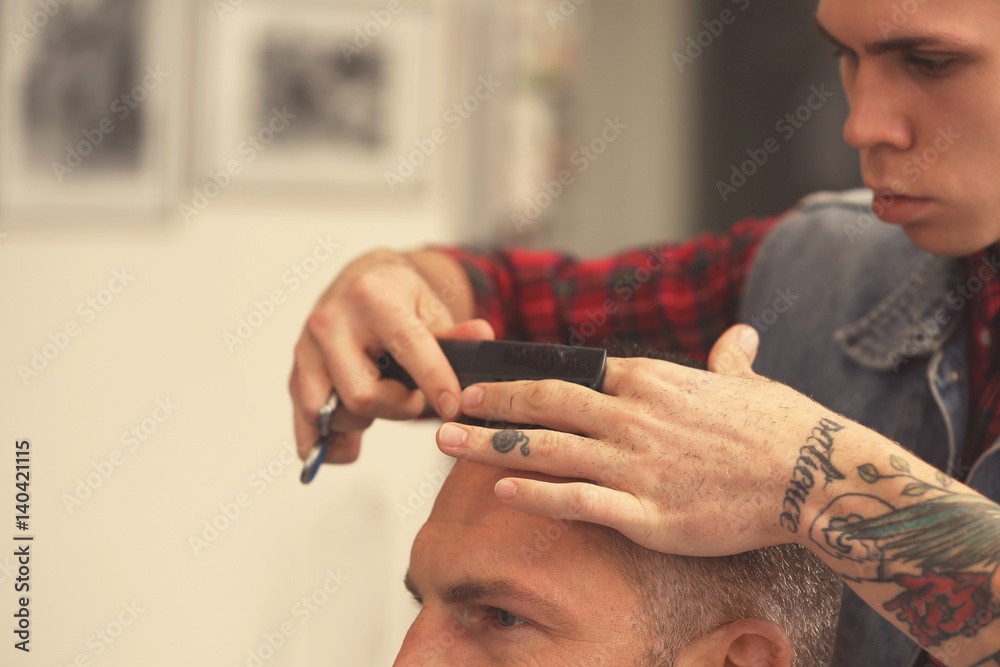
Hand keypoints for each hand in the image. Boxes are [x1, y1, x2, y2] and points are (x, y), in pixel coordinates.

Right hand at [289, 248, 492, 462]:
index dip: (433, 383)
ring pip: (331, 414)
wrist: (359, 280)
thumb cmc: (398, 296)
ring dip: (364, 422)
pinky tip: (349, 443)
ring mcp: (307, 349)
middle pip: (363, 395)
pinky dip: (328, 444)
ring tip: (382, 402)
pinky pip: (306, 426)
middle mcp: (331, 322)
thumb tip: (481, 336)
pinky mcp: (295, 373)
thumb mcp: (431, 305)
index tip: (453, 407)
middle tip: (410, 395)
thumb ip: (456, 332)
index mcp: (371, 298)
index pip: (406, 348)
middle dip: (397, 407)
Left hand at [434, 325, 824, 555]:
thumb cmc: (785, 426)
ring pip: (547, 449)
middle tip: (451, 403)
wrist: (813, 475)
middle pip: (545, 404)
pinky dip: (535, 494)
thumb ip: (731, 360)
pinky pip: (577, 500)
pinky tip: (501, 489)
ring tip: (449, 443)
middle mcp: (632, 417)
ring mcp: (635, 465)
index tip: (496, 384)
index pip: (573, 374)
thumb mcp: (751, 383)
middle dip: (493, 403)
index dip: (528, 379)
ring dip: (491, 443)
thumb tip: (739, 338)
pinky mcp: (646, 513)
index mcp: (650, 381)